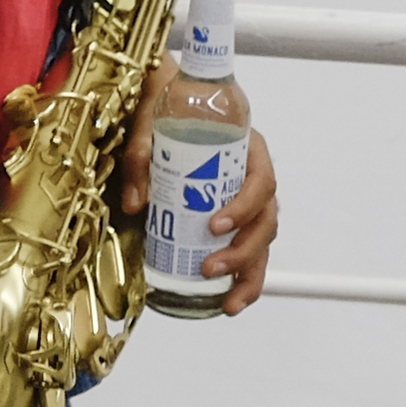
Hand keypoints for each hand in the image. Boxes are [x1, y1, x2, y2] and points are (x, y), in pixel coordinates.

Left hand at [114, 67, 281, 312]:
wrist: (165, 107)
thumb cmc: (168, 112)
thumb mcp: (150, 126)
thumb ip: (141, 158)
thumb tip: (138, 201)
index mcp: (246, 150)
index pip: (261, 181)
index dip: (244, 208)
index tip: (216, 226)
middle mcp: (252, 178)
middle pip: (266, 220)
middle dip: (244, 251)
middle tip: (211, 267)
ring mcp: (246, 202)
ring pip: (262, 242)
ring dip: (248, 273)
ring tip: (227, 299)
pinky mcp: (234, 221)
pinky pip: (249, 252)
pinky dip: (242, 278)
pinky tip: (226, 299)